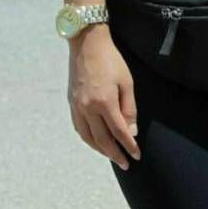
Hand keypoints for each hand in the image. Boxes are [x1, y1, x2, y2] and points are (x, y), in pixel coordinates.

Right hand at [67, 25, 140, 170]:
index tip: (136, 156)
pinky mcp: (71, 103)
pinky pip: (79, 128)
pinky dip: (88, 139)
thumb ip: (129, 108)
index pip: (119, 132)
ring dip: (100, 150)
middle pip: (102, 140)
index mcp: (104, 103)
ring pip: (88, 137)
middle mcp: (88, 108)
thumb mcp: (127, 82)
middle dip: (115, 154)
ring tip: (112, 155)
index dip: (129, 146)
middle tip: (125, 164)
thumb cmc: (111, 60)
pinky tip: (95, 141)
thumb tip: (131, 131)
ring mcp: (77, 107)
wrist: (87, 44)